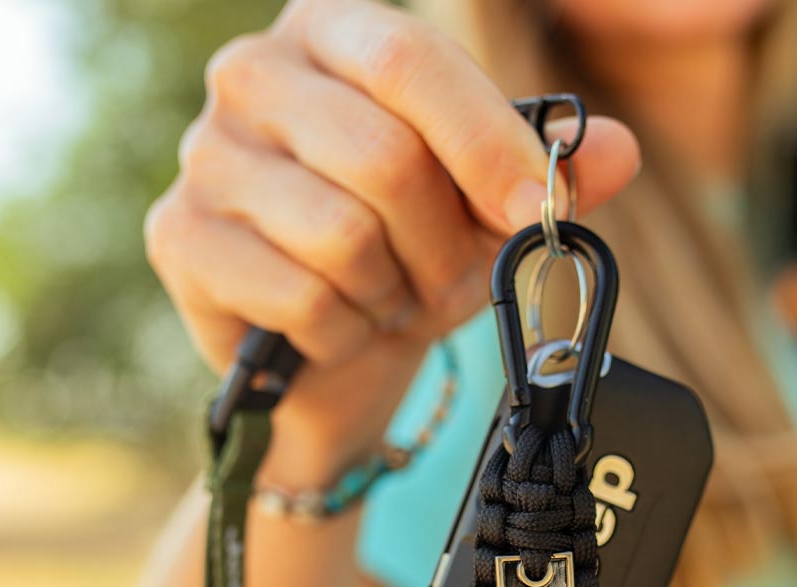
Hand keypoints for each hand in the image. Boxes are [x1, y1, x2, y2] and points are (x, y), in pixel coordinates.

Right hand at [145, 0, 640, 485]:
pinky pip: (300, 297)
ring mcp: (205, 155)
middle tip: (438, 275)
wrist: (334, 343)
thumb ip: (549, 174)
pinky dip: (342, 331)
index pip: (409, 58)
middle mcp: (252, 74)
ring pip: (342, 235)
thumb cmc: (411, 254)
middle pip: (382, 156)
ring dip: (389, 292)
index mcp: (332, 33)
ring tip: (381, 294)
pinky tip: (333, 325)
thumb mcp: (488, 212)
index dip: (484, 141)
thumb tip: (617, 151)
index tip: (534, 210)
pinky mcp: (179, 238)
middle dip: (437, 244)